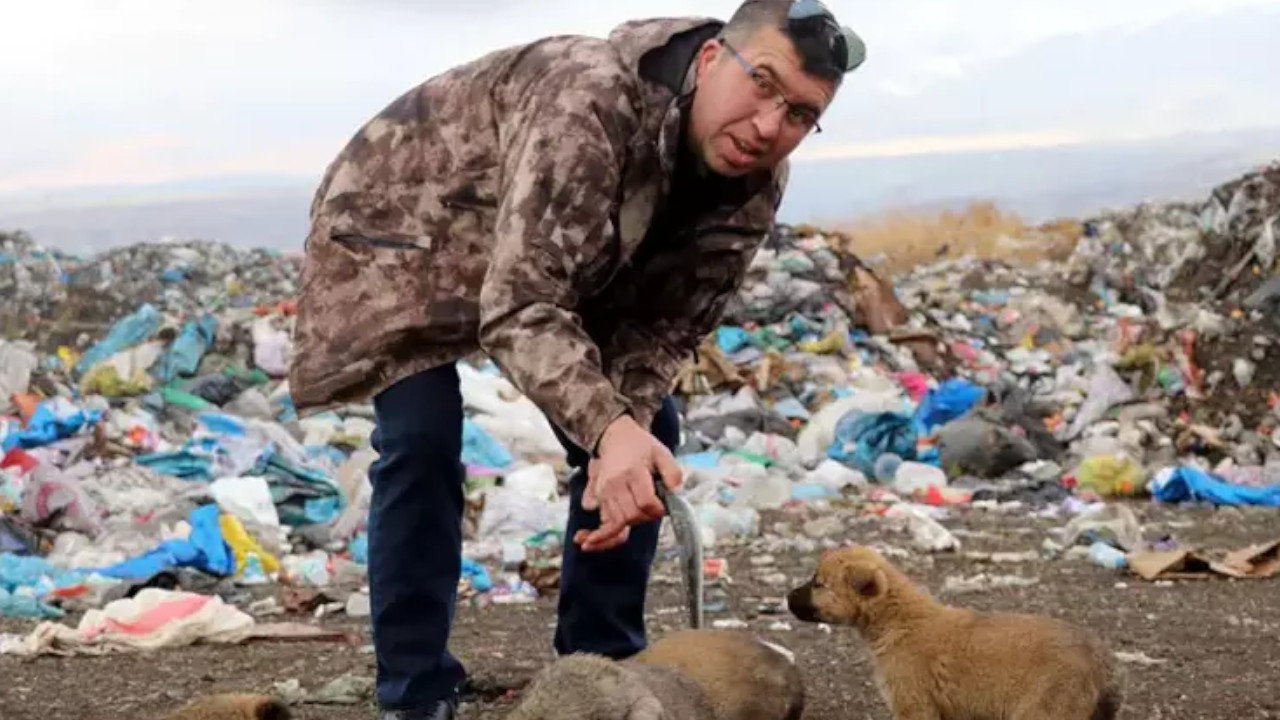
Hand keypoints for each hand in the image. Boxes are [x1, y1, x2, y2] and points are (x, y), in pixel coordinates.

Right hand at [574, 414, 682, 551]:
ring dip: (631, 525)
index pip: (645, 502)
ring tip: (641, 517)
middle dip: (646, 519)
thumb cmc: (640, 446)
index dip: (658, 510)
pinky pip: (603, 522)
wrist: (615, 437)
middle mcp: (614, 484)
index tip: (663, 505)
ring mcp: (603, 492)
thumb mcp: (662, 452)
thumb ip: (672, 472)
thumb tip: (676, 493)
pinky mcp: (598, 498)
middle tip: (654, 510)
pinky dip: (604, 534)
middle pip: (630, 516)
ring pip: (616, 523)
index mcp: (632, 472)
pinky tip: (592, 543)